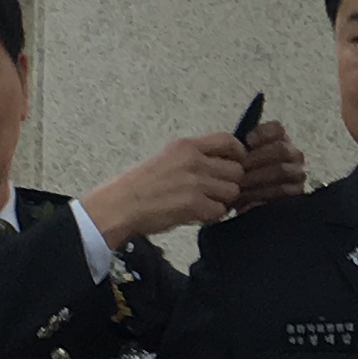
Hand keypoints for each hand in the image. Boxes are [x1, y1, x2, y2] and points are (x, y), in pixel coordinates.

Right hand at [83, 134, 245, 242]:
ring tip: (205, 204)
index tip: (235, 164)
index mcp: (186, 146)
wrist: (119, 206)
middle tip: (217, 192)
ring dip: (223, 201)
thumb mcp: (167, 158)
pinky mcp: (194, 205)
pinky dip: (212, 216)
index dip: (238, 154)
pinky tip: (198, 215)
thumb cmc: (137, 186)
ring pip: (232, 191)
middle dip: (230, 183)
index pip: (229, 141)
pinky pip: (220, 211)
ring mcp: (195, 183)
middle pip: (236, 170)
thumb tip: (219, 165)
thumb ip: (193, 158)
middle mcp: (194, 161)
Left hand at [233, 120, 307, 211]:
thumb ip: (242, 149)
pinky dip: (264, 193)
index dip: (262, 134)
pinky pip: (283, 190)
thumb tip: (247, 141)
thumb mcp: (240, 162)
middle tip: (241, 169)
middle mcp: (294, 156)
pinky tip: (250, 198)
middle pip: (281, 149)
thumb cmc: (244, 179)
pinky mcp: (298, 194)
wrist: (249, 206)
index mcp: (281, 141)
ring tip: (242, 185)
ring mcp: (298, 175)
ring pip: (283, 169)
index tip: (247, 142)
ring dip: (259, 177)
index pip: (278, 129)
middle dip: (258, 158)